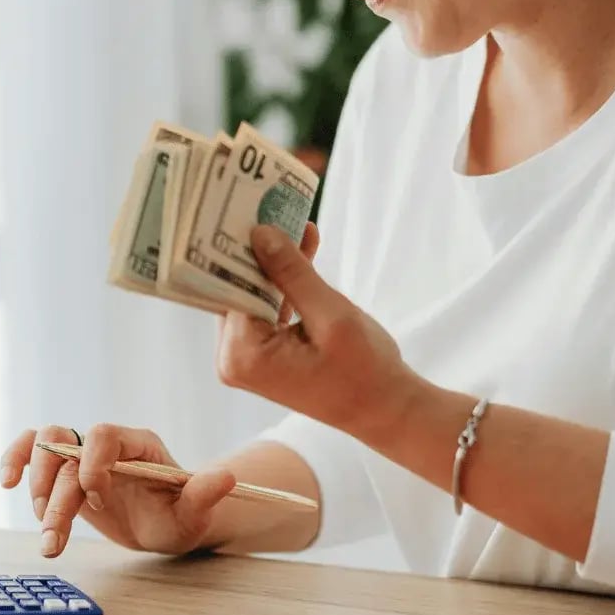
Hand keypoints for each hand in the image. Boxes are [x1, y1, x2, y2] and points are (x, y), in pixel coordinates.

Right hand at [0, 424, 234, 557]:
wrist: (165, 524)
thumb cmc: (181, 516)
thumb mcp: (195, 512)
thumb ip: (204, 494)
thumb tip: (226, 477)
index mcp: (139, 444)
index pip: (105, 435)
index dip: (93, 464)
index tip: (97, 501)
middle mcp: (108, 444)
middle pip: (67, 446)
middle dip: (58, 492)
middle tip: (56, 533)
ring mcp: (84, 456)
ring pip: (45, 449)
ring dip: (36, 489)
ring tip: (47, 533)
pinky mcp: (66, 472)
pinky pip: (32, 452)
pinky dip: (15, 460)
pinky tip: (6, 482)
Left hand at [216, 223, 420, 438]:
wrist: (385, 409)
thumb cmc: (365, 371)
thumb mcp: (331, 315)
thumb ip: (293, 274)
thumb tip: (260, 234)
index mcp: (242, 354)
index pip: (228, 286)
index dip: (239, 246)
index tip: (247, 206)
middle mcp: (234, 358)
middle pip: (236, 289)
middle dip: (258, 250)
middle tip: (271, 204)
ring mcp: (246, 358)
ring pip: (252, 294)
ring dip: (275, 263)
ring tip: (295, 221)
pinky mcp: (262, 353)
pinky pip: (265, 307)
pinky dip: (284, 283)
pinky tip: (303, 248)